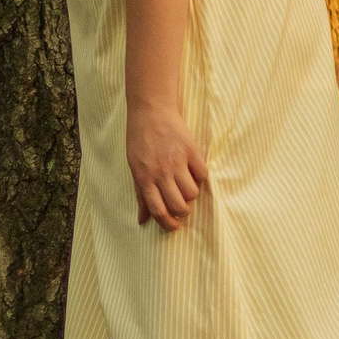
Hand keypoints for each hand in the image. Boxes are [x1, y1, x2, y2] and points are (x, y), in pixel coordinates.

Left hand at [127, 107, 208, 230]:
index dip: (168, 224)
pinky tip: (194, 172)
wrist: (151, 112)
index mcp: (145, 179)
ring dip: (192, 195)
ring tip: (186, 187)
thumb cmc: (139, 142)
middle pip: (179, 206)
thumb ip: (140, 195)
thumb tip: (142, 220)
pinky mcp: (191, 151)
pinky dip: (201, 177)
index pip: (158, 211)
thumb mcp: (134, 169)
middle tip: (183, 208)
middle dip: (183, 212)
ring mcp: (177, 162)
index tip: (175, 227)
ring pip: (193, 193)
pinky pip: (203, 174)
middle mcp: (161, 173)